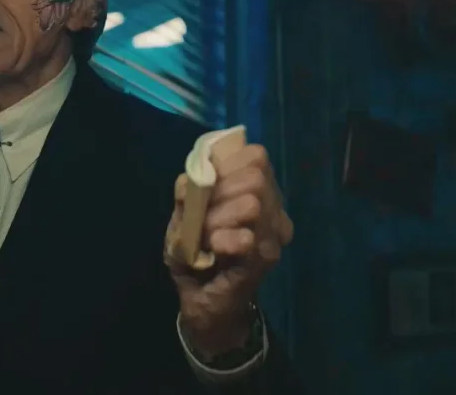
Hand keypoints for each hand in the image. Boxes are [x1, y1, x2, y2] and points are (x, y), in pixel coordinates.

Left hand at [164, 134, 292, 356]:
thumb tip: (198, 172)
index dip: (227, 167)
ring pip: (251, 204)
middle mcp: (272, 207)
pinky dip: (223, 241)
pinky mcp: (265, 260)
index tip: (207, 188)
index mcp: (255, 189)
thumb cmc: (194, 253)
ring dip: (217, 219)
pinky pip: (246, 238)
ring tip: (207, 238)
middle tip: (203, 220)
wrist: (202, 301)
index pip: (255, 156)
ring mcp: (273, 234)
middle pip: (255, 177)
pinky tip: (214, 251)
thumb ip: (188, 191)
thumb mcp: (182, 217)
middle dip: (220, 194)